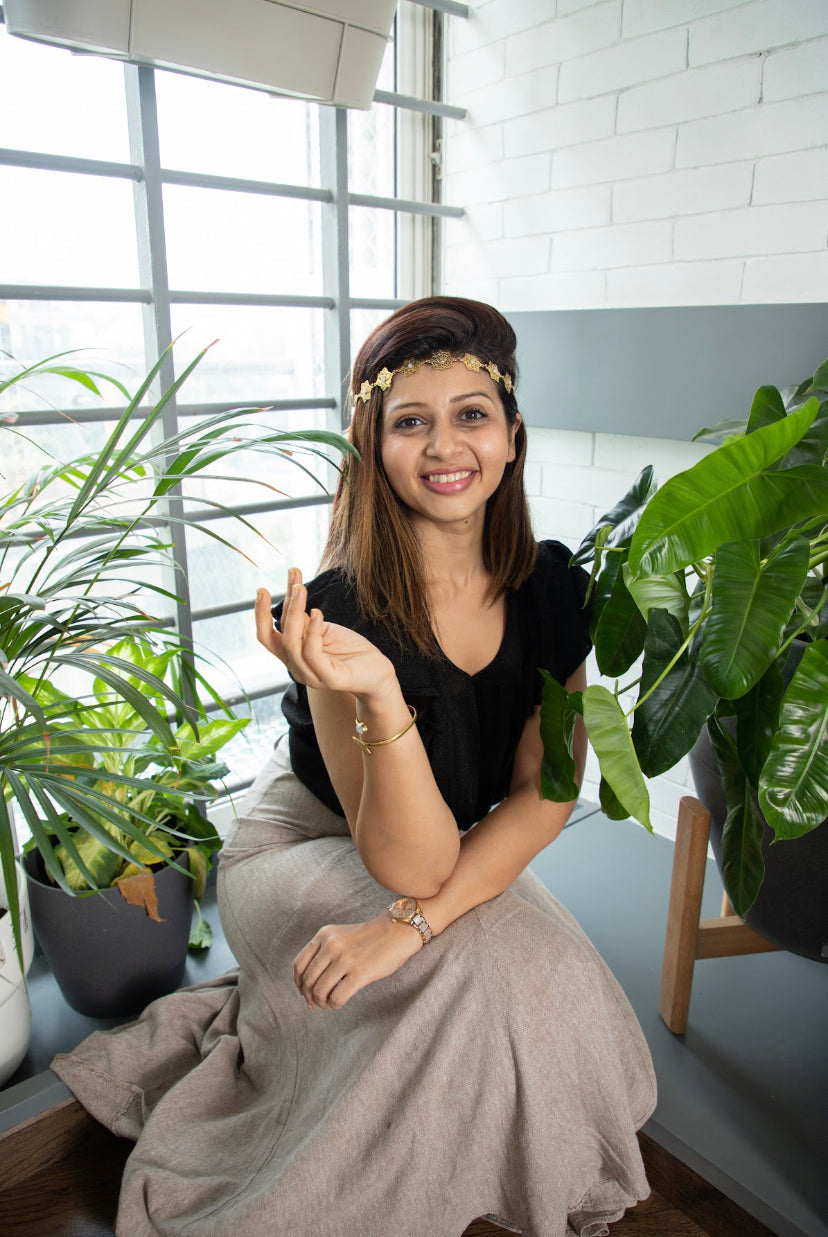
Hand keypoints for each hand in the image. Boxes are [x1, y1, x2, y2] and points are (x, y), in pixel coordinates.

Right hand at [255, 569, 394, 698]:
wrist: (378, 673)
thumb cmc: (351, 650)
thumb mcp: (324, 630)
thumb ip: (305, 621)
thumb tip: (293, 597)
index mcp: (292, 656)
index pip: (267, 636)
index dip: (260, 614)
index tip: (262, 589)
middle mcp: (296, 668)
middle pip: (274, 638)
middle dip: (275, 608)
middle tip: (291, 580)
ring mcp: (310, 676)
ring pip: (292, 643)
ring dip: (295, 612)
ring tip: (301, 589)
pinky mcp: (328, 679)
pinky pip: (312, 653)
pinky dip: (312, 631)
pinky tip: (317, 612)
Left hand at [293, 913, 422, 1009]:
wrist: (398, 931)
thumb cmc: (369, 938)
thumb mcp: (340, 936)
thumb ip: (323, 954)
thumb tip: (307, 990)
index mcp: (324, 935)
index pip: (299, 965)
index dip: (299, 984)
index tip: (305, 992)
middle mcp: (331, 945)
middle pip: (307, 980)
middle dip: (310, 997)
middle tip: (316, 1004)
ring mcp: (345, 959)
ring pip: (319, 991)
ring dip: (322, 1003)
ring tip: (329, 1003)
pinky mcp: (360, 973)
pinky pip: (337, 997)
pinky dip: (335, 1004)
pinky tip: (340, 1002)